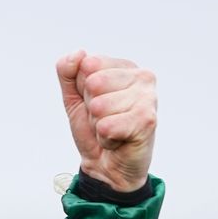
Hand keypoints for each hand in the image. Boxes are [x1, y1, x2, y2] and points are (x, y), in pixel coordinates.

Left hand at [56, 51, 157, 191]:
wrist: (106, 164)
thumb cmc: (94, 127)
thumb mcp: (74, 96)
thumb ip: (68, 71)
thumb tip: (78, 54)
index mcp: (124, 67)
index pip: (87, 66)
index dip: (82, 90)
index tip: (94, 103)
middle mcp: (142, 77)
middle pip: (93, 84)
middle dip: (90, 108)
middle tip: (103, 119)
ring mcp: (149, 98)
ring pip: (99, 106)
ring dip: (98, 124)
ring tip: (111, 129)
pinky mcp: (148, 120)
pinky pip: (107, 126)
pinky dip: (105, 138)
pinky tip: (118, 139)